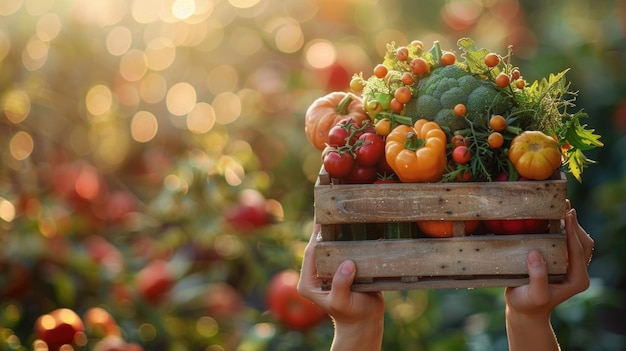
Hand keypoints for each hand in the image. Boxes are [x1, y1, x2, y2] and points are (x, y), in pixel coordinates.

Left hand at [297, 222, 384, 350]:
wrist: (365, 322)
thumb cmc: (352, 315)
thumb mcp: (342, 302)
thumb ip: (340, 285)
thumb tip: (347, 264)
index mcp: (308, 281)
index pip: (310, 252)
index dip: (316, 234)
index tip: (322, 216)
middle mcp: (316, 273)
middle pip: (319, 245)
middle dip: (324, 227)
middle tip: (332, 206)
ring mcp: (329, 269)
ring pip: (331, 245)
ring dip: (336, 230)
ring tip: (342, 210)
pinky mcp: (342, 268)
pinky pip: (343, 249)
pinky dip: (347, 237)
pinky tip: (355, 224)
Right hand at [505, 201, 593, 349]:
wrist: (525, 310)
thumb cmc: (528, 304)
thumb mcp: (533, 294)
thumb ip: (538, 277)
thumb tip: (536, 253)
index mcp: (577, 279)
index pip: (578, 251)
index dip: (573, 231)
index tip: (567, 214)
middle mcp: (578, 271)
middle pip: (583, 243)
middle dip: (575, 224)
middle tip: (564, 205)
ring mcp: (571, 266)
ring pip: (578, 241)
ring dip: (570, 225)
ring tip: (560, 208)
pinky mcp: (561, 262)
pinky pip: (567, 242)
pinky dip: (562, 230)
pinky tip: (552, 219)